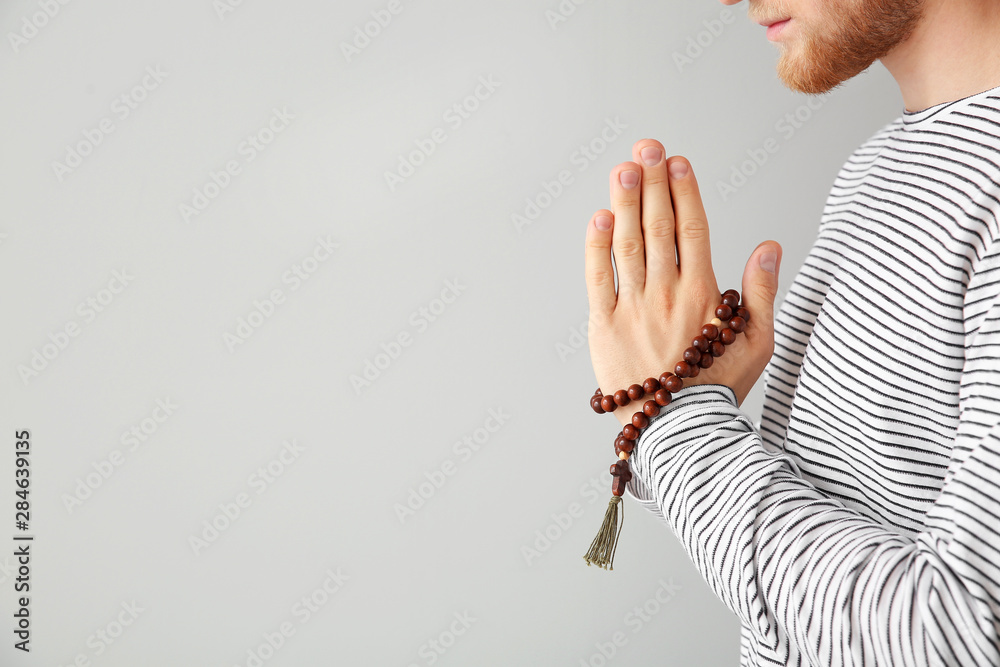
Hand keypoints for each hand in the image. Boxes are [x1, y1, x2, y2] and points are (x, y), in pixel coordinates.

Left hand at [584, 139, 782, 427]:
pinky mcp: (604, 325)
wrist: (679, 431)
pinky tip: (600, 216)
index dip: (684, 191)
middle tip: (646, 147)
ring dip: (626, 202)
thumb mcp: (757, 343)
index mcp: (703, 295)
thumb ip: (762, 293)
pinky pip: (598, 278)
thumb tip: (770, 246)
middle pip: (659, 227)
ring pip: (629, 244)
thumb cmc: (720, 389)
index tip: (676, 161)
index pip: (693, 230)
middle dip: (652, 182)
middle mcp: (667, 294)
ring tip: (624, 168)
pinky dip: (598, 245)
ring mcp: (633, 308)